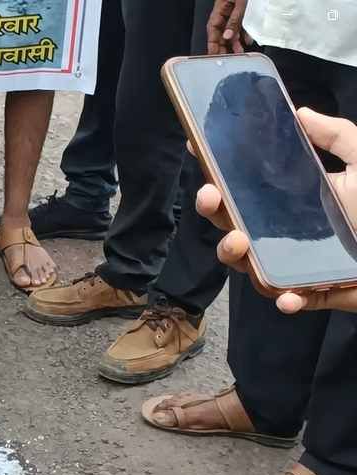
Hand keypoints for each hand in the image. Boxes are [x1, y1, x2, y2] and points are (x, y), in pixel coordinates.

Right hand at [195, 108, 356, 312]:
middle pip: (232, 224)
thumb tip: (301, 113)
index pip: (242, 187)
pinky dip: (286, 300)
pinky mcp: (311, 291)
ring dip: (235, 256)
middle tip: (211, 196)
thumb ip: (337, 136)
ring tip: (238, 242)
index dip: (217, 171)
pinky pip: (291, 299)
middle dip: (213, 212)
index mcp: (288, 201)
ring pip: (248, 265)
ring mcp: (292, 264)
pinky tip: (288, 297)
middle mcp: (282, 233)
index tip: (197, 149)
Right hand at [206, 0, 249, 54]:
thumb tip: (228, 36)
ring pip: (231, 32)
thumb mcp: (239, 4)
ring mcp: (232, 15)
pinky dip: (243, 34)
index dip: (212, 45)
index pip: (212, 33)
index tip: (214, 56)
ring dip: (235, 43)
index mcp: (218, 13)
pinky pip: (240, 26)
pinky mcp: (240, 13)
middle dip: (224, 47)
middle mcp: (223, 16)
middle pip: (221, 35)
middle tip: (227, 59)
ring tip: (239, 53)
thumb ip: (234, 20)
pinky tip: (247, 41)